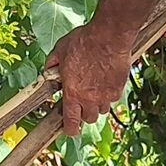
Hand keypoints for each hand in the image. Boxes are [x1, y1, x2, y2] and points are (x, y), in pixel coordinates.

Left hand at [44, 18, 131, 134]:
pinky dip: (109, 94)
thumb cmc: (83, 42)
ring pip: (102, 110)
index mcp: (72, 93)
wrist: (108, 36)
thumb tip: (47, 73)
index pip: (71, 123)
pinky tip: (105, 80)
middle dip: (84, 112)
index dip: (70, 129)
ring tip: (94, 87)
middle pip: (88, 118)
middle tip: (82, 99)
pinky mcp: (118, 89)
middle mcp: (89, 98)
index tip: (70, 128)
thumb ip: (52, 65)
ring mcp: (105, 96)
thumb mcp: (60, 50)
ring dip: (97, 104)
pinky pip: (113, 98)